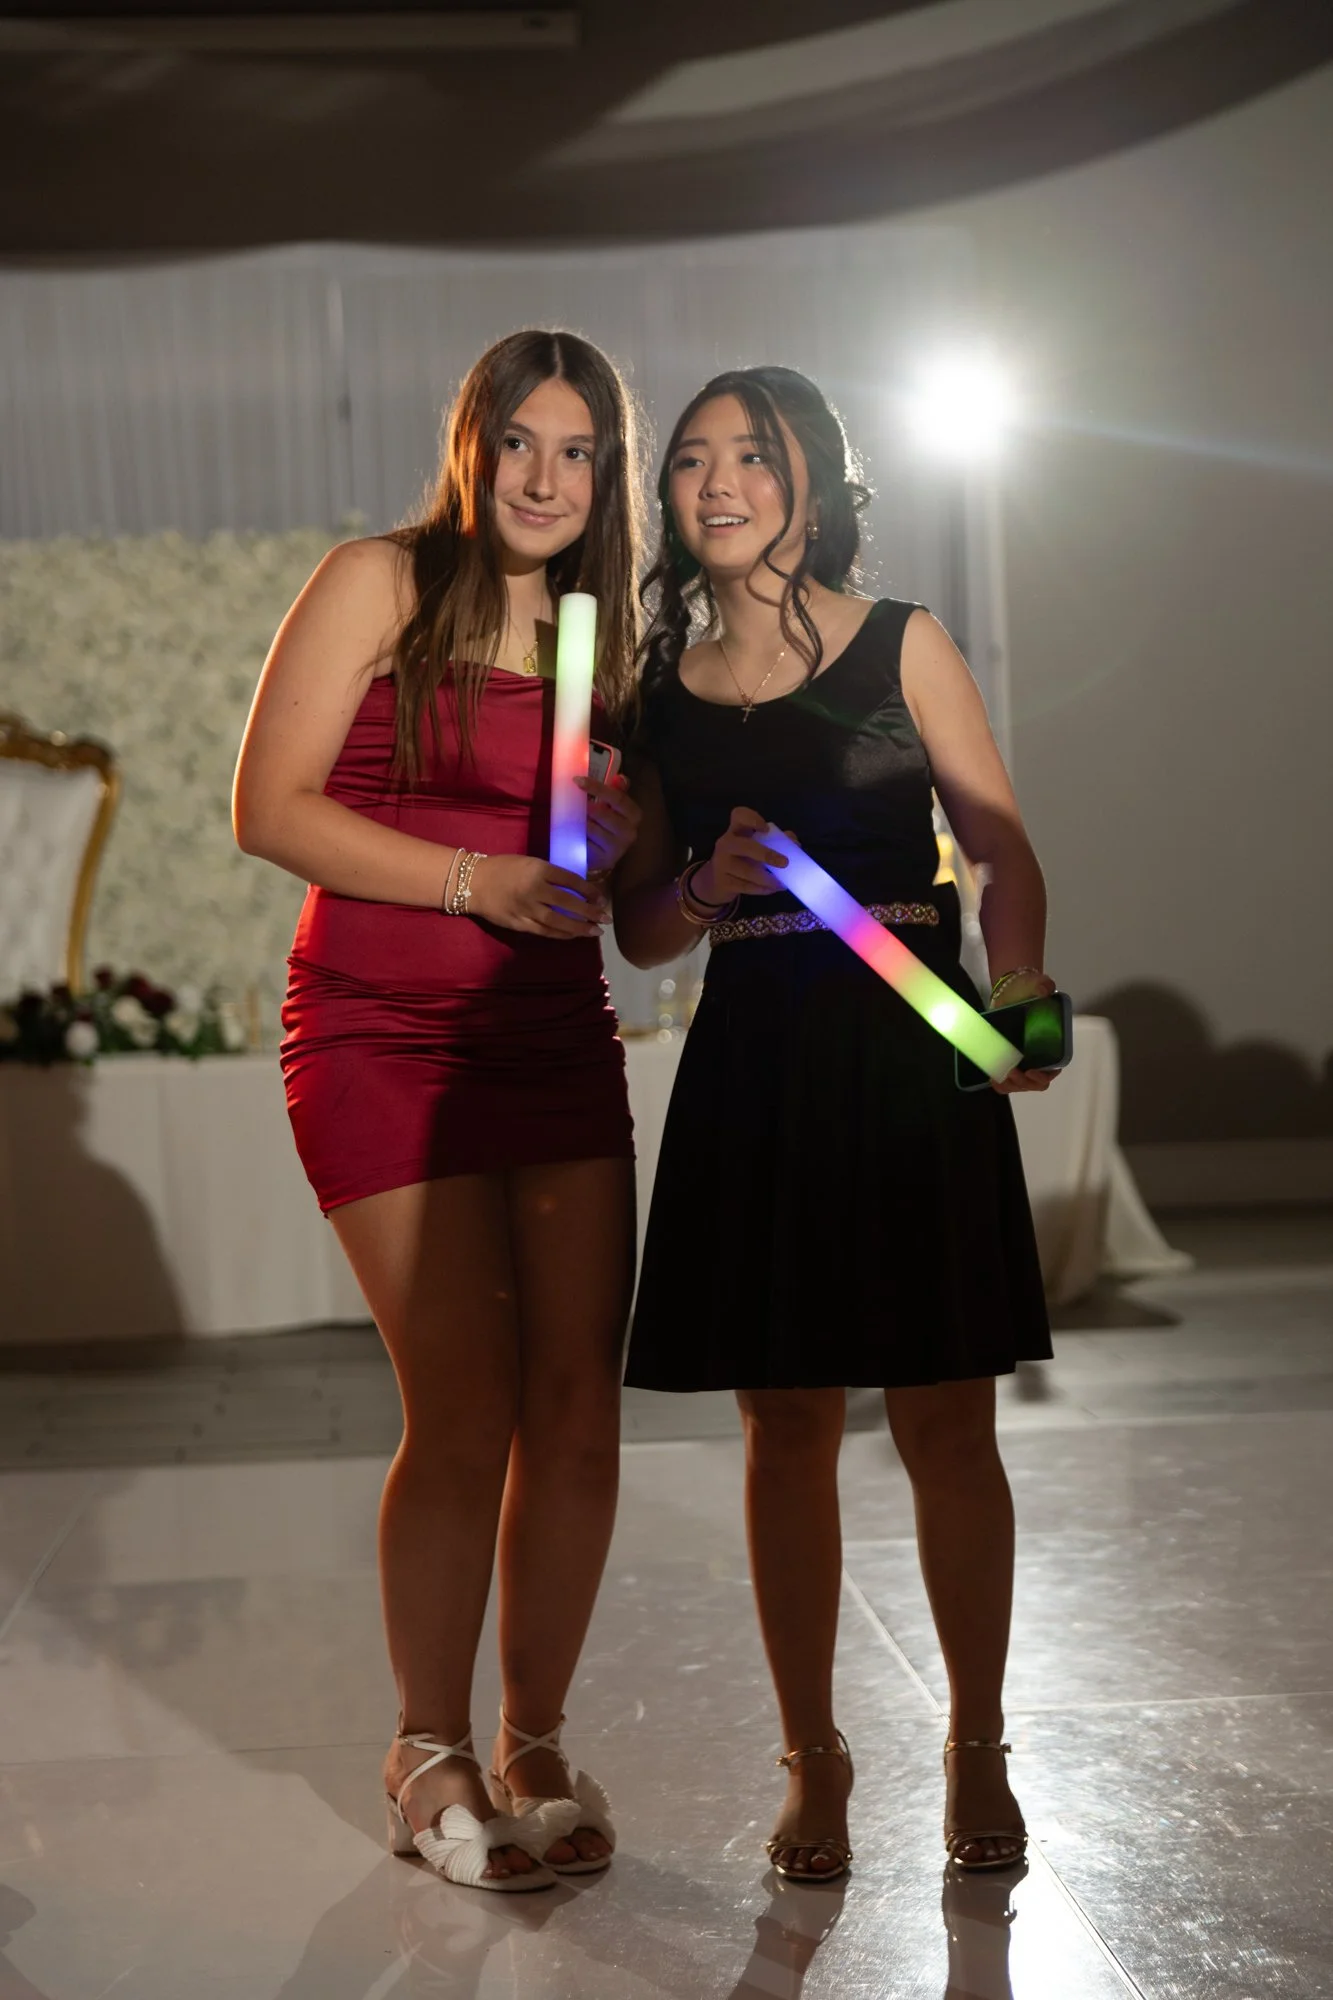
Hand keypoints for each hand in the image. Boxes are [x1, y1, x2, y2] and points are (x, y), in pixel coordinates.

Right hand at [466, 853, 608, 938]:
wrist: (472, 883)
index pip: (570, 880)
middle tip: (606, 919)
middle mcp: (534, 889)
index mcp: (538, 869)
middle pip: (568, 903)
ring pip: (558, 921)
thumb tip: (575, 888)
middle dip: (589, 912)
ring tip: (595, 931)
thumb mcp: (529, 863)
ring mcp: (526, 908)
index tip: (601, 898)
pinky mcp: (519, 923)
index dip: (588, 890)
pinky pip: (544, 931)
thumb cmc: (503, 868)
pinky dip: (561, 934)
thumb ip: (549, 874)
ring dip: (579, 928)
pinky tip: (573, 935)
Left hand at [578, 772, 641, 874]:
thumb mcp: (611, 806)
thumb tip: (619, 777)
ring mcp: (618, 848)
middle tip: (572, 803)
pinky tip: (573, 834)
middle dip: (585, 807)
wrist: (602, 854)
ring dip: (578, 821)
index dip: (597, 788)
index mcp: (634, 814)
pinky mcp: (604, 860)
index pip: (617, 797)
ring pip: (591, 829)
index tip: (578, 781)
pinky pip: (585, 844)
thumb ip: (615, 790)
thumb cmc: (606, 824)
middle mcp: (630, 832)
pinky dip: (576, 837)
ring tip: (572, 818)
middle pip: (602, 813)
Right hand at [693, 807, 789, 904]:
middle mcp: (726, 844)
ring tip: (781, 883)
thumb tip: (795, 844)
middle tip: (785, 863)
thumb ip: (775, 841)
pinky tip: (772, 889)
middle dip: (766, 855)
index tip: (766, 829)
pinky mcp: (723, 883)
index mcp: (735, 830)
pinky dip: (762, 889)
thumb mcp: (753, 846)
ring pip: (748, 872)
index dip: (752, 819)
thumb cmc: (741, 858)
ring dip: (768, 878)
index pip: (739, 815)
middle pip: (745, 846)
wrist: (716, 881)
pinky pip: (747, 887)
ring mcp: (722, 864)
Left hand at [989, 968, 1060, 1094]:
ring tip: (999, 1075)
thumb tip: (1045, 989)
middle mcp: (1041, 1057)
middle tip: (1011, 1072)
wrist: (1009, 992)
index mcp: (1053, 1043)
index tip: (1031, 1071)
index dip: (1044, 1075)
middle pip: (1037, 1082)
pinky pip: (1007, 1081)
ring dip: (1011, 1084)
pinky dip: (1000, 1082)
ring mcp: (1025, 1061)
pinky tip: (992, 1076)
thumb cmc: (1027, 990)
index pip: (1054, 1069)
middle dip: (1024, 1082)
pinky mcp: (1010, 1062)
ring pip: (1021, 1085)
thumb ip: (1043, 985)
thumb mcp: (1036, 984)